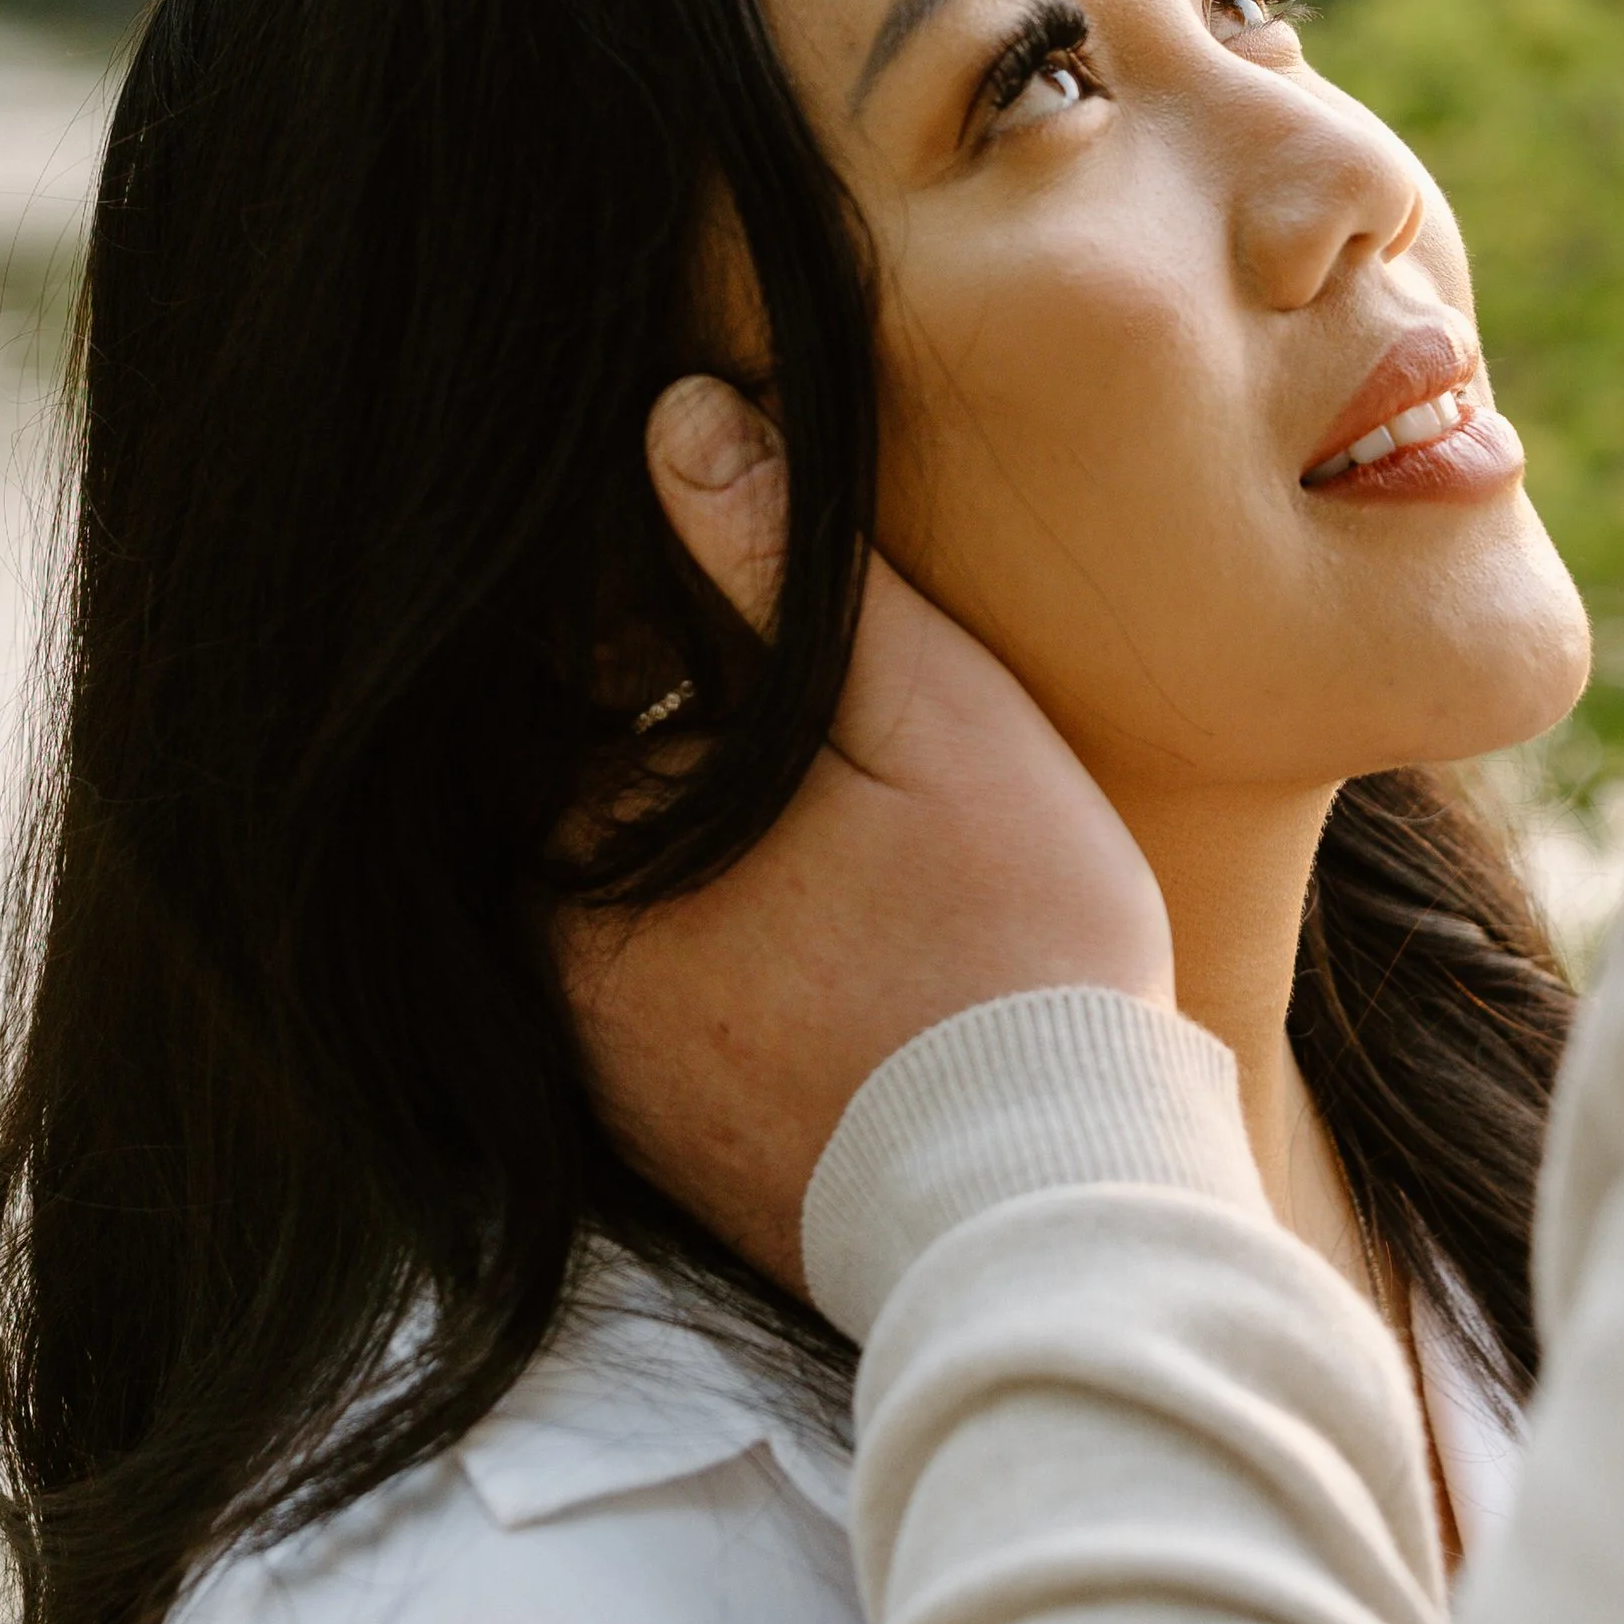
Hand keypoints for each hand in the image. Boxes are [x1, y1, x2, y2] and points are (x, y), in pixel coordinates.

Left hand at [556, 377, 1172, 1295]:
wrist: (1057, 1207)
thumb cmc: (1011, 943)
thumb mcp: (925, 713)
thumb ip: (790, 567)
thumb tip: (676, 417)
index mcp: (596, 850)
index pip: (591, 685)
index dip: (679, 627)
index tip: (793, 638)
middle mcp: (566, 976)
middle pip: (613, 800)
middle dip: (704, 752)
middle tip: (856, 761)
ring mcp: (618, 1081)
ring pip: (651, 908)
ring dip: (730, 865)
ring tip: (872, 860)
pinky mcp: (680, 1154)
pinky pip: (685, 1015)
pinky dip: (747, 971)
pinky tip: (863, 958)